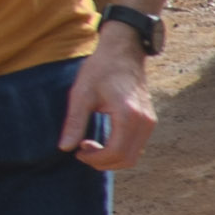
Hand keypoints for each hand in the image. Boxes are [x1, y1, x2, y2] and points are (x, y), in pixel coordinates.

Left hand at [61, 33, 158, 173]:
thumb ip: (75, 122)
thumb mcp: (81, 94)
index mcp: (128, 115)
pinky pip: (136, 146)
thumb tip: (65, 148)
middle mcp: (144, 122)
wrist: (123, 51)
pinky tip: (104, 138)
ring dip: (111, 158)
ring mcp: (149, 122)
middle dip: (102, 162)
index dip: (95, 159)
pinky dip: (120, 150)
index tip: (77, 151)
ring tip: (91, 144)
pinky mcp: (149, 121)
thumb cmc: (101, 69)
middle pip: (127, 160)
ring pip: (133, 156)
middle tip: (82, 150)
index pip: (115, 152)